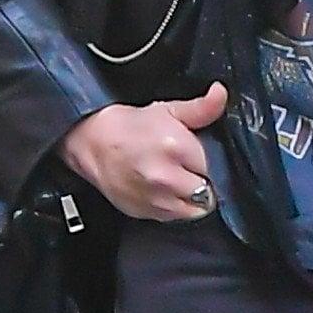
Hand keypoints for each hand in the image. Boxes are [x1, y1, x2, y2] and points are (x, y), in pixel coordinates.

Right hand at [59, 85, 229, 222]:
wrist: (91, 143)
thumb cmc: (129, 126)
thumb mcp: (167, 110)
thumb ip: (201, 108)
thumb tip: (221, 94)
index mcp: (177, 148)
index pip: (215, 167)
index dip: (209, 163)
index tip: (198, 158)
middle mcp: (167, 178)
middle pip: (207, 193)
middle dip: (203, 183)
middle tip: (188, 170)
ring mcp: (155, 199)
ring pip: (193, 211)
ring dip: (190, 199)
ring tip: (176, 181)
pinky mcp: (144, 213)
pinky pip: (173, 218)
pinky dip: (173, 207)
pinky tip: (162, 191)